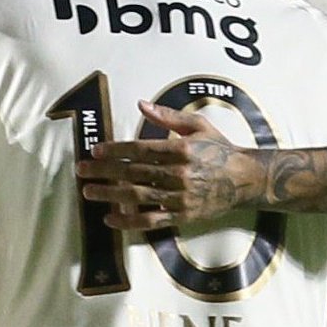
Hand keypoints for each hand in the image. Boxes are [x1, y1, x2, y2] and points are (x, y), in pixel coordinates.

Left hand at [79, 102, 258, 229]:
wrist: (245, 179)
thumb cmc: (219, 149)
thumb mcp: (198, 125)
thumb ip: (168, 116)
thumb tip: (141, 104)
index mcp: (181, 149)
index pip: (140, 150)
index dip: (115, 150)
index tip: (95, 151)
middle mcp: (179, 174)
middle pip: (133, 172)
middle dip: (103, 172)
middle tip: (81, 171)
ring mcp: (180, 197)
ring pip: (137, 197)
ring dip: (109, 194)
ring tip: (89, 192)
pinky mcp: (182, 216)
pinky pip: (150, 221)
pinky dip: (128, 221)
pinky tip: (109, 219)